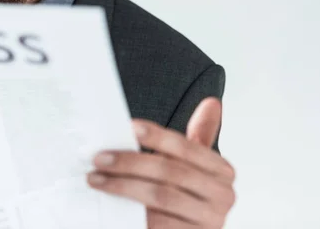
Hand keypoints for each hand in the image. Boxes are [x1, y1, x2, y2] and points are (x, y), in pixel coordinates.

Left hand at [88, 98, 235, 228]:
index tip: (129, 127)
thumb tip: (212, 102)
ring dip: (123, 185)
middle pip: (170, 171)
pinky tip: (111, 204)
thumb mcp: (198, 167)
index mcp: (223, 172)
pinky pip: (158, 223)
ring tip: (96, 179)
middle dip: (130, 162)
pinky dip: (132, 213)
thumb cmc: (191, 198)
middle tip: (100, 158)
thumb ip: (201, 136)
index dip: (158, 136)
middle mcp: (222, 196)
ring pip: (160, 196)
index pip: (187, 147)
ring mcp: (209, 221)